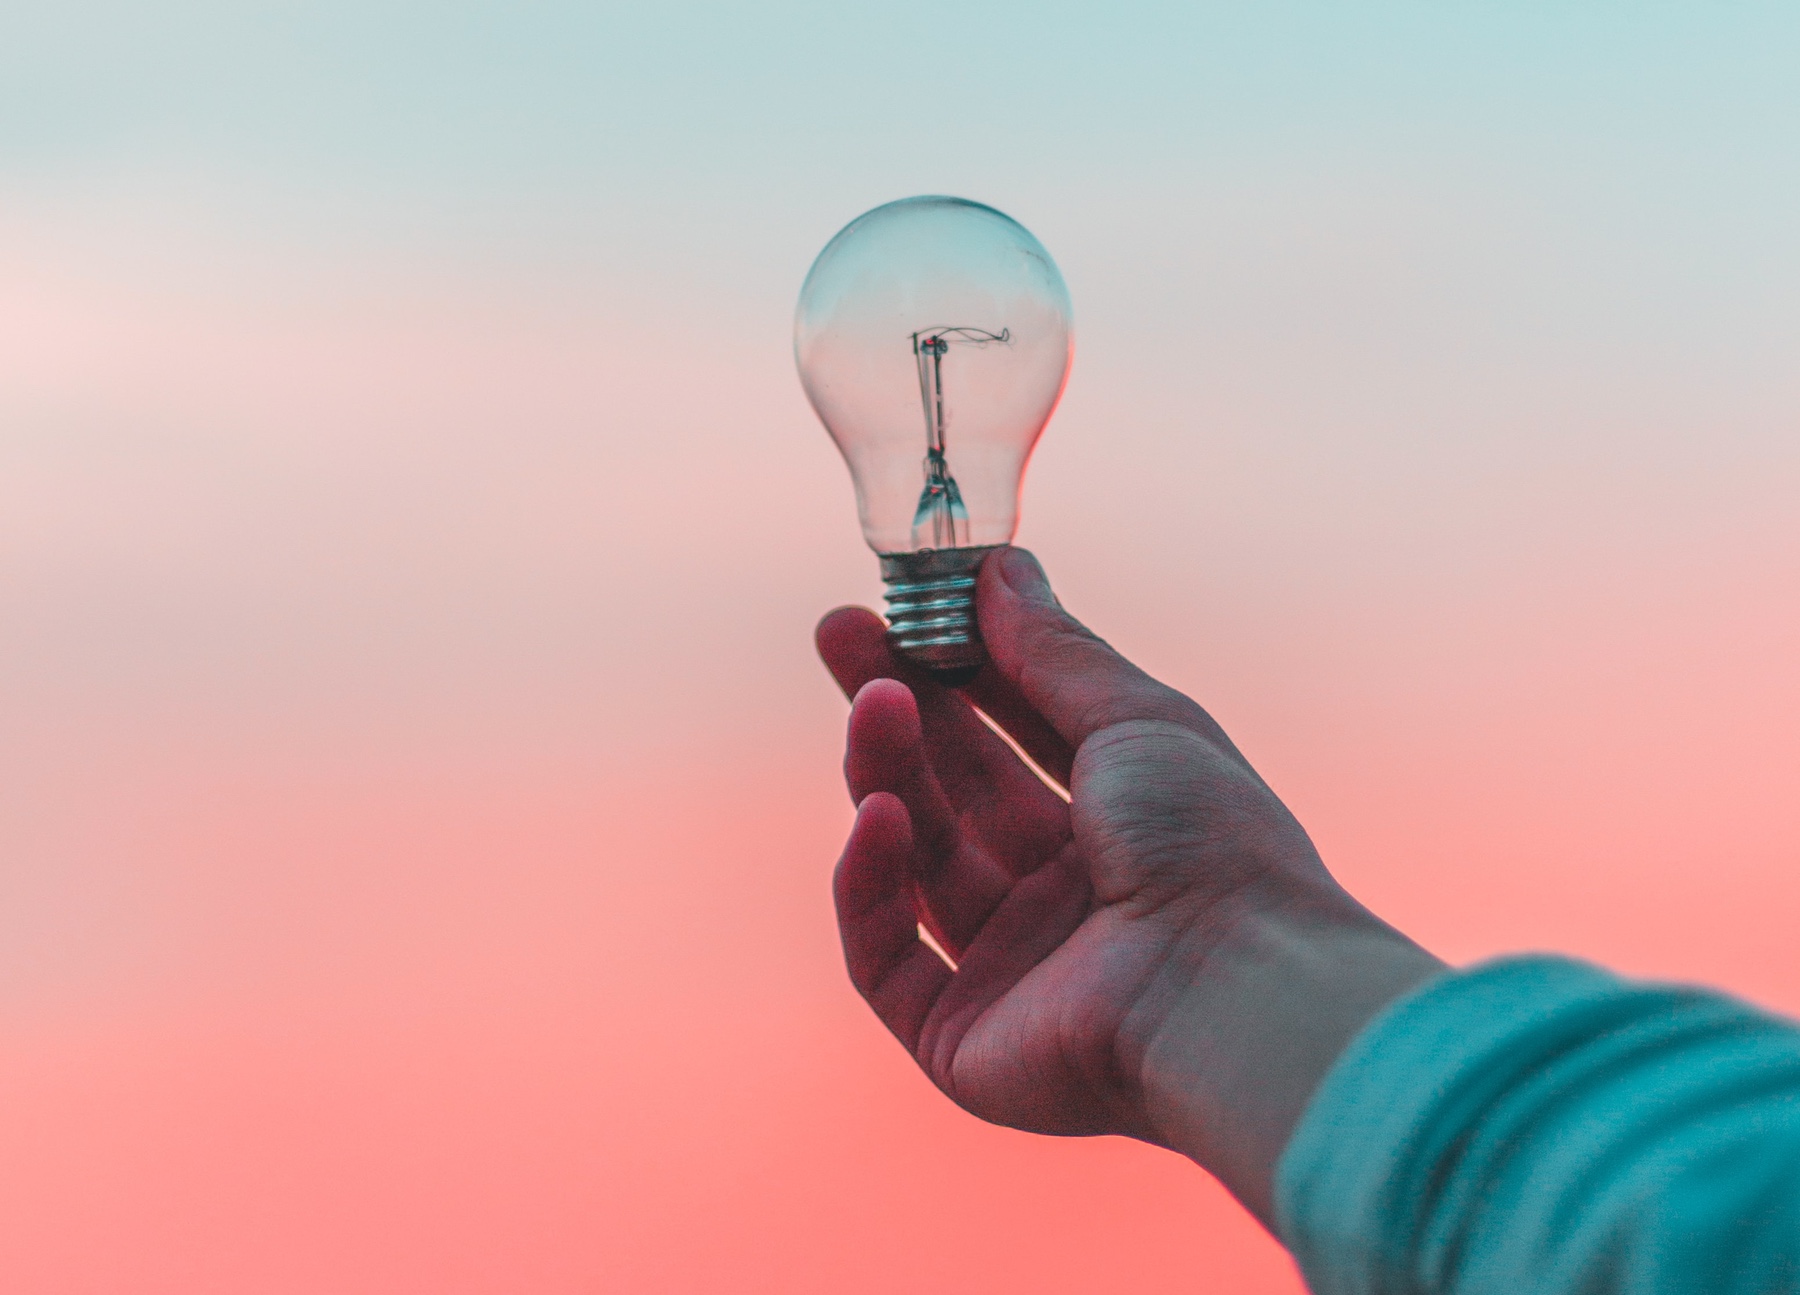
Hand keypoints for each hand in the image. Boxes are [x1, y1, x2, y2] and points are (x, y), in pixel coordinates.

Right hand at [818, 547, 1440, 1224]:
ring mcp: (1011, 970)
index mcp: (1117, 827)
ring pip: (917, 861)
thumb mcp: (1136, 719)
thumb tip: (999, 567)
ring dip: (886, 774)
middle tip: (839, 633)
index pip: (1012, 735)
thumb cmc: (1211, 844)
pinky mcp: (961, 1039)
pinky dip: (870, 886)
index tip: (901, 605)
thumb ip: (1054, 650)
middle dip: (896, 707)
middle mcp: (1062, 898)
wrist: (1233, 989)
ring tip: (874, 703)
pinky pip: (885, 957)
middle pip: (953, 790)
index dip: (954, 669)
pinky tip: (878, 816)